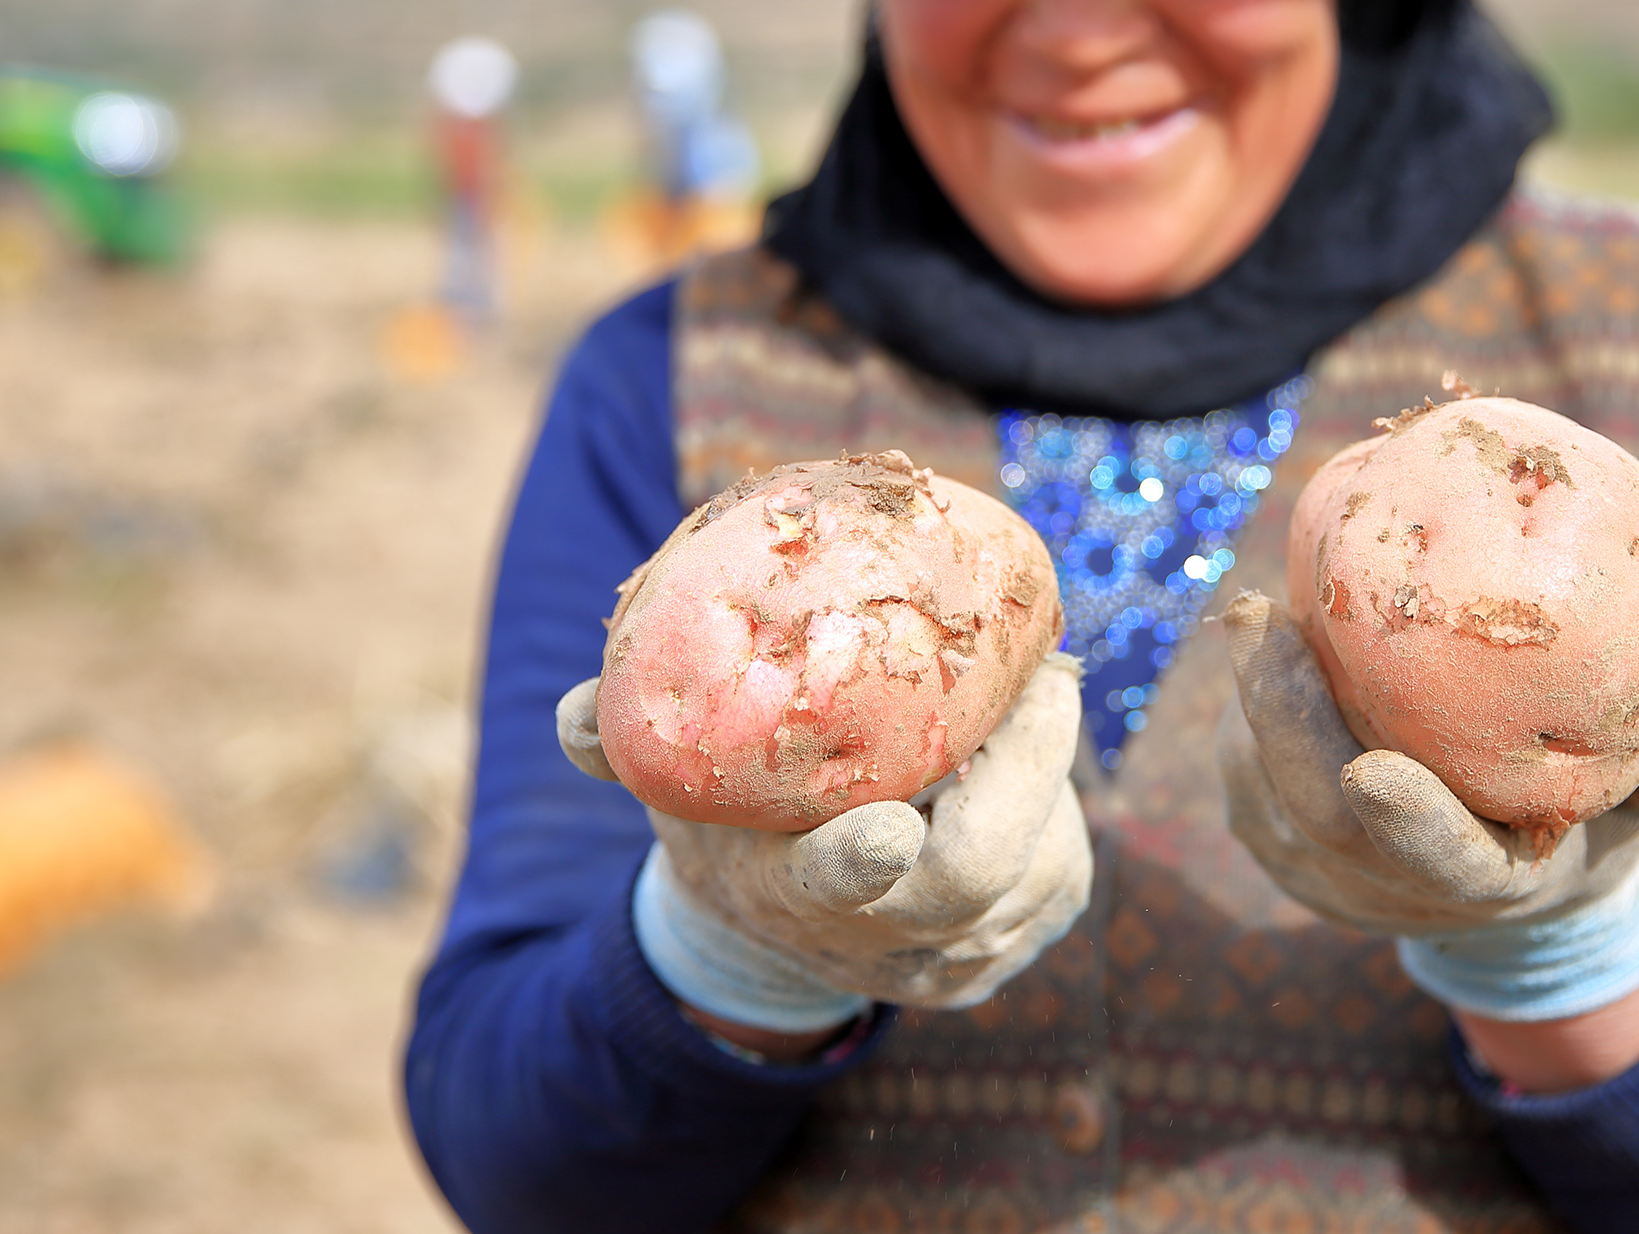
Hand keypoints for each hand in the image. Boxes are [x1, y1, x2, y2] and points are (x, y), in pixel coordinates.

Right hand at [560, 654, 1091, 1022]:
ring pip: (1036, 869)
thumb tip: (578, 714)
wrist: (776, 941)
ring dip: (1052, 777)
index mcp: (793, 893)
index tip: (890, 821)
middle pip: (976, 873)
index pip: (830, 888)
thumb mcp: (673, 788)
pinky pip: (1061, 879)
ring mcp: (947, 965)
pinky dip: (1059, 813)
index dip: (859, 864)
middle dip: (1026, 766)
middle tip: (1044, 673)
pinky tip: (1033, 762)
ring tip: (1036, 697)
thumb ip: (622, 745)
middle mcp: (878, 945)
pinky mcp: (1003, 960)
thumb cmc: (726, 827)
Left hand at [1219, 590, 1638, 1034]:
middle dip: (1281, 716)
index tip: (1372, 770)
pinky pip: (1251, 758)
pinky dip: (1255, 696)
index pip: (1440, 866)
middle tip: (1263, 615)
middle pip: (1316, 813)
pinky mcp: (1268, 831)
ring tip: (1261, 609)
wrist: (1499, 885)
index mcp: (1486, 885)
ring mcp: (1314, 869)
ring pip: (1266, 779)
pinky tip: (1265, 629)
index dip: (1407, 826)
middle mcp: (1387, 888)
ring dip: (1258, 694)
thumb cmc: (1588, 816)